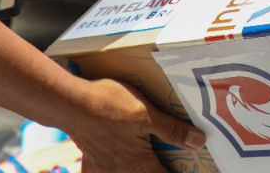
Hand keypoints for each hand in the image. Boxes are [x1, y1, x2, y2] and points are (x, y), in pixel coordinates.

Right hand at [66, 78, 204, 172]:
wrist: (71, 104)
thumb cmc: (109, 106)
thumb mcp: (147, 113)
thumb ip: (172, 130)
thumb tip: (199, 142)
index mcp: (141, 165)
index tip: (191, 168)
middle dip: (158, 169)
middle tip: (170, 161)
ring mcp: (105, 170)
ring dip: (138, 169)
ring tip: (145, 161)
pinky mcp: (91, 162)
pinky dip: (113, 168)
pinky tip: (116, 161)